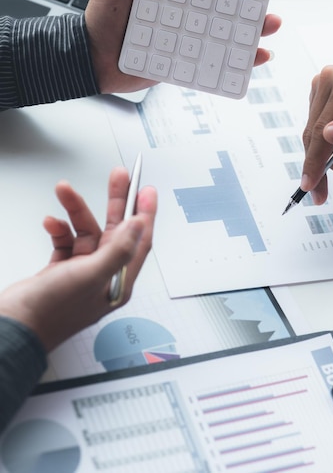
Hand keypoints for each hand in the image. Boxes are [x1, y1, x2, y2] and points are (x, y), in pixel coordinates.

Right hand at [0, 167, 156, 351]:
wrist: (13, 327)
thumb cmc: (50, 311)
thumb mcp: (90, 276)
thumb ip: (118, 249)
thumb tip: (139, 224)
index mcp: (117, 281)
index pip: (139, 241)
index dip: (145, 213)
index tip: (147, 190)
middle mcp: (102, 276)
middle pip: (115, 230)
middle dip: (116, 201)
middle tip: (119, 176)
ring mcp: (81, 273)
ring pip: (86, 231)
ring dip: (76, 210)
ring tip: (64, 190)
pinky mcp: (61, 270)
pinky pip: (66, 240)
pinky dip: (59, 229)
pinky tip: (51, 222)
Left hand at [86, 0, 282, 93]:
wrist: (89, 62)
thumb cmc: (99, 22)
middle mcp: (185, 13)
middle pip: (226, 5)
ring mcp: (187, 38)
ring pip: (227, 33)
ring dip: (253, 29)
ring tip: (270, 23)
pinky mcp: (185, 62)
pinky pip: (215, 62)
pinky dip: (238, 62)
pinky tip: (256, 58)